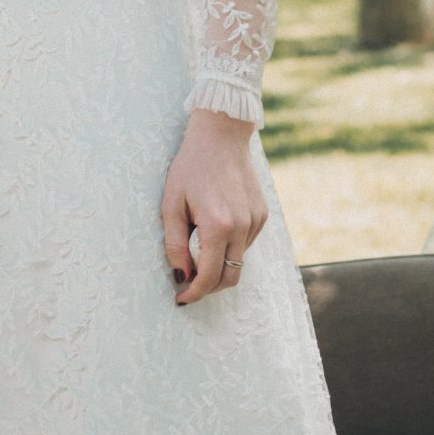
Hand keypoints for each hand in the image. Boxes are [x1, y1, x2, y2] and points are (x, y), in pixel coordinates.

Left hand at [161, 108, 264, 304]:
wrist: (220, 135)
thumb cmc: (190, 168)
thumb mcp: (171, 204)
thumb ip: (175, 244)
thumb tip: (181, 275)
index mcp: (218, 225)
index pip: (209, 277)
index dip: (194, 293)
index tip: (181, 299)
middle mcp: (242, 226)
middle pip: (230, 277)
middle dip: (209, 288)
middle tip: (189, 284)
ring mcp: (256, 221)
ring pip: (238, 260)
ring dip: (219, 262)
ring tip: (199, 240)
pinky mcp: (262, 214)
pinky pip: (246, 243)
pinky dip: (230, 245)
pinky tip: (216, 224)